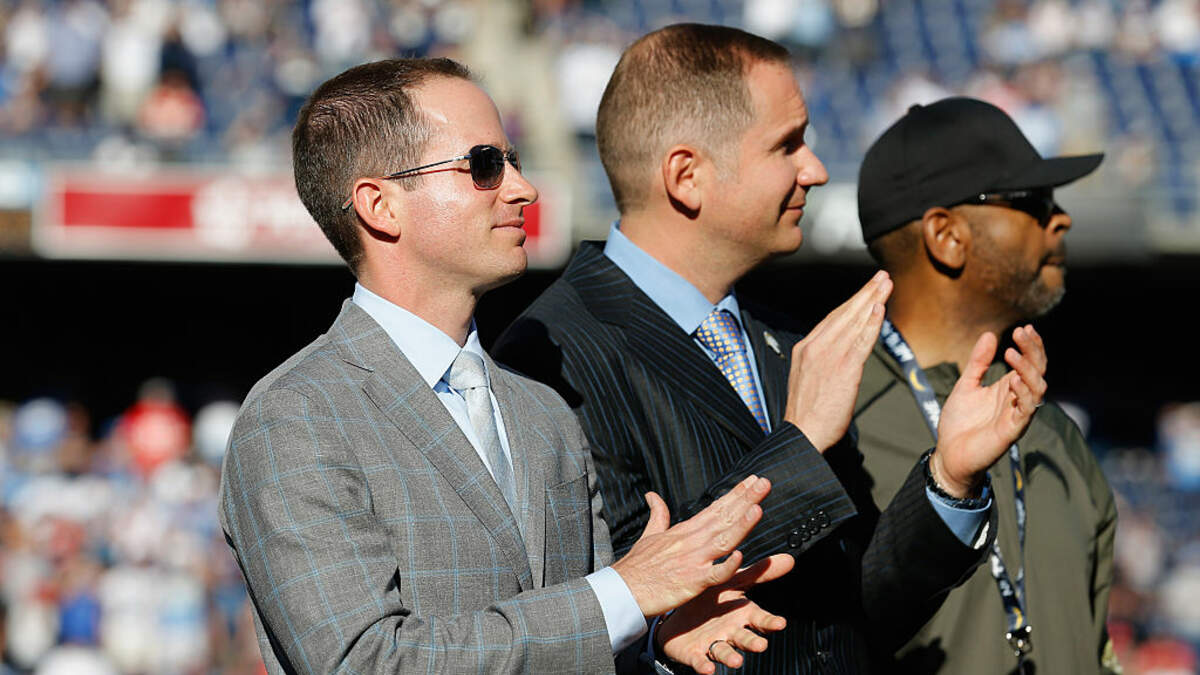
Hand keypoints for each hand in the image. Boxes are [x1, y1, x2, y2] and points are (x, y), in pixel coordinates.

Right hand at [611, 475, 770, 616]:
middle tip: (765, 483)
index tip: (753, 480)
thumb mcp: (649, 535)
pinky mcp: (692, 582)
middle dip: (746, 500)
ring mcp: (694, 560)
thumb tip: (652, 495)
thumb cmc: (637, 565)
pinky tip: (740, 555)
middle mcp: (693, 541)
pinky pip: (714, 574)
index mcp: (685, 530)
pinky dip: (726, 565)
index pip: (716, 507)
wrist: (623, 590)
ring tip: (758, 508)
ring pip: (723, 540)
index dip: (736, 494)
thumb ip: (658, 514)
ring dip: (741, 525)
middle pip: (724, 518)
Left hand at [656, 554, 792, 673]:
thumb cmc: (714, 600)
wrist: (681, 614)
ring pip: (725, 652)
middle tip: (761, 645)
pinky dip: (704, 666)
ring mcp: (714, 643)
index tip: (781, 623)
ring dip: (731, 657)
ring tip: (736, 661)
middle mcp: (732, 632)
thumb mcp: (735, 582)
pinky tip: (708, 669)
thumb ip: (759, 573)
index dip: (770, 622)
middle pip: (745, 639)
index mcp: (742, 615)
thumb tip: (790, 559)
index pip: (760, 619)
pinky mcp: (696, 654)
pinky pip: (701, 661)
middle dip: (753, 643)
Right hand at [784, 271, 891, 450]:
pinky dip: (871, 323)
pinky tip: (880, 309)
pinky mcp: (844, 368)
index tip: (866, 291)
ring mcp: (830, 356)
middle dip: (865, 293)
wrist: (802, 433)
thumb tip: (838, 355)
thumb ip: (822, 361)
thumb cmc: (807, 413)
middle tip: (881, 278)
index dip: (852, 302)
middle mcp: (816, 347)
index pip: (833, 318)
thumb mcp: (807, 378)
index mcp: (806, 348)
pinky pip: (861, 340)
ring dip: (872, 300)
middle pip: (845, 313)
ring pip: (854, 322)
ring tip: (886, 285)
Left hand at [933, 325, 1046, 496]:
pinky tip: (1013, 380)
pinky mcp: (1012, 430)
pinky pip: (1027, 410)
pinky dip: (1023, 393)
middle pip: (1037, 371)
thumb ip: (978, 362)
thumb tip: (990, 334)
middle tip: (1021, 333)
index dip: (1031, 346)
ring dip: (1028, 369)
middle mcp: (1017, 399)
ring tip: (1011, 353)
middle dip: (1033, 351)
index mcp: (1008, 388)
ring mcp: (1017, 414)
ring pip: (1038, 389)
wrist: (949, 454)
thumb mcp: (966, 385)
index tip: (1024, 328)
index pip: (1030, 363)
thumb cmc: (959, 422)